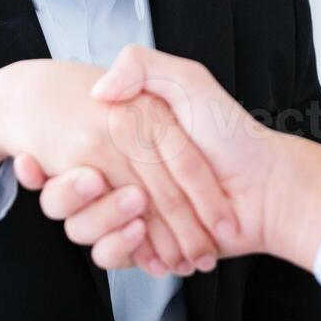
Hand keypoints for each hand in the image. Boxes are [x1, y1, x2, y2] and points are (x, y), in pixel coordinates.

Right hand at [17, 47, 320, 272]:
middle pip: (70, 194)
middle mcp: (119, 172)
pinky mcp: (142, 244)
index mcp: (121, 134)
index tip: (54, 166)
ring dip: (106, 224)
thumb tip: (97, 88)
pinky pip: (110, 254)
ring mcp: (128, 210)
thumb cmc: (230, 133)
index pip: (71, 152)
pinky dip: (125, 251)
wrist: (267, 188)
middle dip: (82, 196)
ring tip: (138, 214)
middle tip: (109, 187)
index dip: (58, 164)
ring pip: (83, 227)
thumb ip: (142, 66)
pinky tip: (145, 244)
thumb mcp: (187, 81)